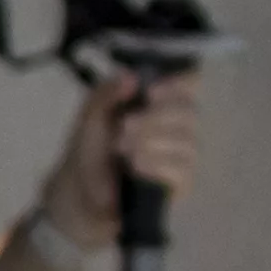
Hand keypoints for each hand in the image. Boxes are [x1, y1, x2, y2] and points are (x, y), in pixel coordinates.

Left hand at [43, 65, 203, 244]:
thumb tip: (130, 76)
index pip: (188, 85)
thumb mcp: (90, 117)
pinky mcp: (180, 183)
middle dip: (155, 117)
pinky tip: (136, 166)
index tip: (153, 90)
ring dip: (151, 142)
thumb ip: (104, 94)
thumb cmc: (91, 151)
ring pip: (186, 141)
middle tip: (125, 126)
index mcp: (158, 104)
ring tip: (122, 149)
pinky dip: (157, 165)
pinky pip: (183, 170)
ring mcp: (182, 155)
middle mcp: (177, 126)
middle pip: (189, 112)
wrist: (81, 193)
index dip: (180, 83)